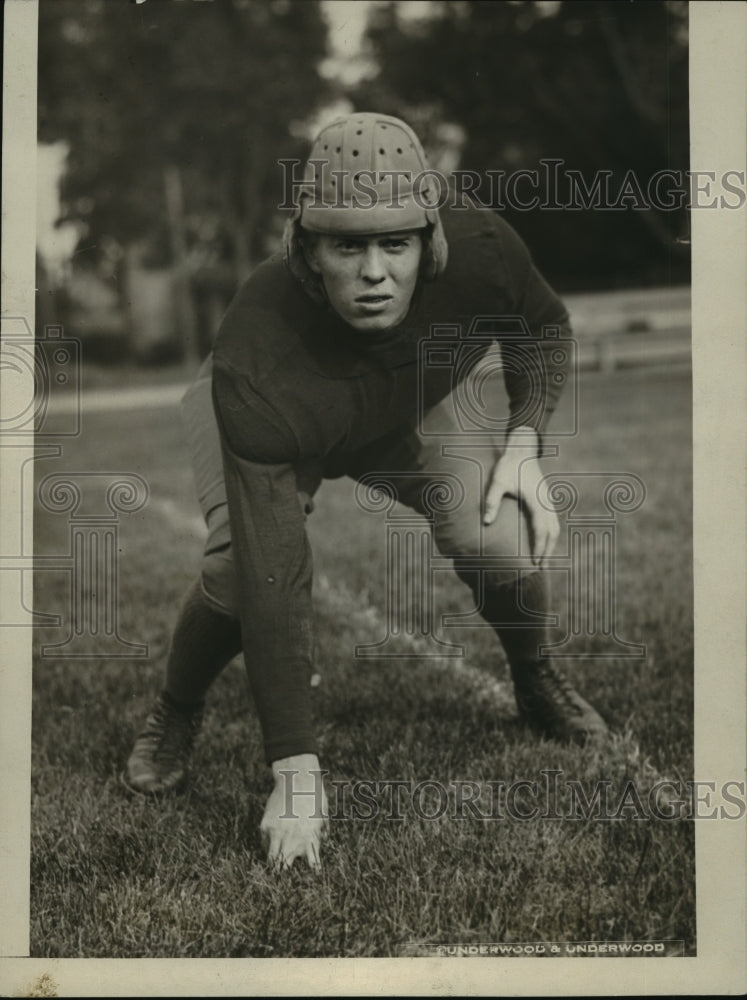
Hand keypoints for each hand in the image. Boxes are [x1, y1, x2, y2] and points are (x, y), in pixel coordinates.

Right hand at [260, 753, 328, 869]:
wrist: (297, 778)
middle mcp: (293, 840)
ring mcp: (277, 834)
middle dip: (285, 877)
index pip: (312, 867)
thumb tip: (319, 844)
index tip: (311, 878)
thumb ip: (321, 834)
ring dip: (274, 865)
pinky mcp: (265, 827)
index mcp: (311, 840)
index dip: (311, 875)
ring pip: (271, 861)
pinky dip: (268, 846)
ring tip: (275, 869)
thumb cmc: (315, 796)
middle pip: (285, 869)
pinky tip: (273, 842)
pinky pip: (265, 843)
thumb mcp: (324, 816)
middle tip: (286, 879)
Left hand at [483, 428, 558, 568]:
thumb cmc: (508, 465)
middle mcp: (546, 502)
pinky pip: (552, 520)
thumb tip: (486, 523)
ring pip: (555, 527)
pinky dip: (550, 534)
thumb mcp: (497, 481)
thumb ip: (492, 501)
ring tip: (544, 560)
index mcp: (537, 500)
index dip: (539, 547)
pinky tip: (543, 541)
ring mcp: (548, 500)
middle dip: (547, 551)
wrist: (522, 449)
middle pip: (552, 532)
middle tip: (541, 569)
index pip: (541, 529)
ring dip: (550, 544)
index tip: (535, 562)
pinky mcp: (546, 498)